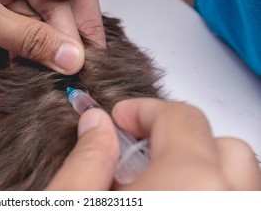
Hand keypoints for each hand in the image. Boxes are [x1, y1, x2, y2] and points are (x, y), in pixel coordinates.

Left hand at [0, 0, 86, 73]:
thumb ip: (29, 40)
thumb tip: (69, 58)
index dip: (78, 6)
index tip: (74, 41)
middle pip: (53, 1)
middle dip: (45, 41)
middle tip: (49, 75)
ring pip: (28, 16)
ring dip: (17, 51)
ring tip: (11, 83)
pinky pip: (5, 21)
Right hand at [46, 99, 260, 189]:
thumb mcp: (71, 205)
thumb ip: (87, 159)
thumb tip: (97, 125)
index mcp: (186, 190)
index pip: (181, 118)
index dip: (145, 111)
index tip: (122, 120)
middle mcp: (226, 205)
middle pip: (224, 148)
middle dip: (179, 141)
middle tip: (140, 156)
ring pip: (240, 180)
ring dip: (201, 170)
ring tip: (157, 185)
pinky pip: (236, 199)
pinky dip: (211, 193)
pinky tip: (171, 201)